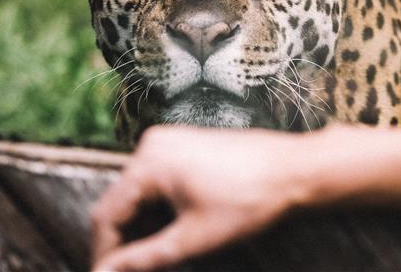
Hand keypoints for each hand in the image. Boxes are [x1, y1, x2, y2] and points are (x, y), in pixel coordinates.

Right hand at [91, 125, 311, 270]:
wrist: (296, 169)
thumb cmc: (250, 200)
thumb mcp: (193, 239)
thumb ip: (144, 259)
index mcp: (149, 162)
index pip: (106, 215)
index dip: (104, 254)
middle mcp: (152, 144)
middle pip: (120, 202)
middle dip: (124, 241)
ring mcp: (170, 141)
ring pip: (138, 193)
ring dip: (142, 226)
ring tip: (154, 258)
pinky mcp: (186, 145)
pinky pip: (157, 180)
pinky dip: (159, 208)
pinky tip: (172, 232)